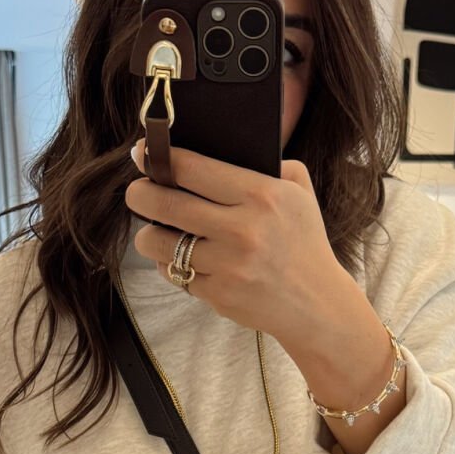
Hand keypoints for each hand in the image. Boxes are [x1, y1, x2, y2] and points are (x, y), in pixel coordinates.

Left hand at [123, 139, 358, 354]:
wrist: (317, 304)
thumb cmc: (304, 243)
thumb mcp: (299, 193)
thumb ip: (268, 165)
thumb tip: (221, 149)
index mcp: (261, 194)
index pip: (192, 168)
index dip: (159, 158)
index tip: (142, 153)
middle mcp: (241, 229)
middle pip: (166, 203)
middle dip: (140, 194)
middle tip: (137, 192)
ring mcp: (227, 265)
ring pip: (160, 243)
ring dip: (148, 235)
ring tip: (153, 230)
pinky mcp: (218, 294)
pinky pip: (175, 273)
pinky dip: (171, 265)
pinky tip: (179, 258)